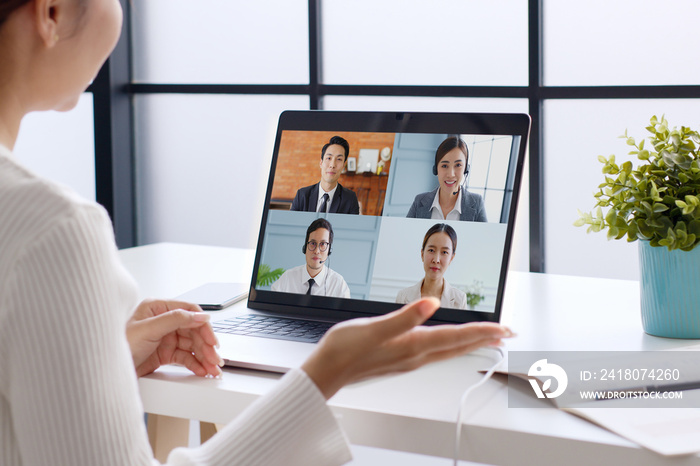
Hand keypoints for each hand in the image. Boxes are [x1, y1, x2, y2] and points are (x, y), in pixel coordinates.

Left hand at [126, 299, 222, 377]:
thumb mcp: (148, 329)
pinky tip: (201, 370)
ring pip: (192, 346)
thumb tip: (200, 316)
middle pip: (193, 331)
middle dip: (206, 346)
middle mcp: (163, 321)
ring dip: (204, 357)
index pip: (188, 312)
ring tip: (212, 368)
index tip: (212, 339)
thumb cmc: (117, 344)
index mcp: (158, 308)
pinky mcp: (164, 354)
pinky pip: (185, 357)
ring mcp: (165, 338)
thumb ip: (175, 320)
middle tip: (215, 358)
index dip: (203, 325)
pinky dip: (195, 364)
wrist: (102, 370)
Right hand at [301, 298, 513, 398]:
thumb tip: (432, 304)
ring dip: (471, 343)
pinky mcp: (401, 360)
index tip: (504, 328)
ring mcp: (409, 360)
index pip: (456, 337)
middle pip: (458, 346)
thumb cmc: (346, 350)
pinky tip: (449, 342)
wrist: (327, 372)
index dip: (482, 331)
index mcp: (413, 345)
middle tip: (507, 333)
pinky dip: (452, 346)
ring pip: (449, 350)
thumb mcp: (373, 328)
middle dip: (485, 339)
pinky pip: (436, 353)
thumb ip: (404, 317)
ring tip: (488, 337)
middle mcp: (415, 356)